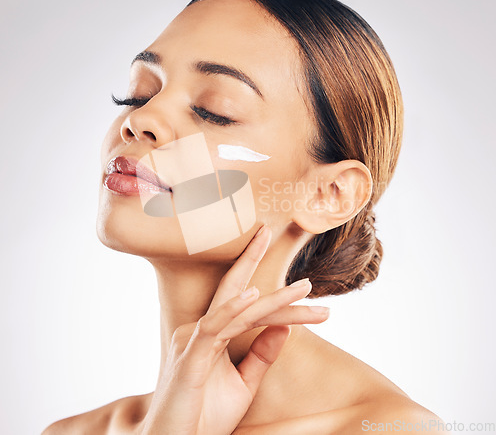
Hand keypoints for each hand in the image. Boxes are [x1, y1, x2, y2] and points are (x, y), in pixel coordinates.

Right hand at [140, 225, 329, 434]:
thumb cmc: (205, 415)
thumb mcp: (243, 383)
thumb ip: (262, 354)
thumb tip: (285, 329)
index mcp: (211, 333)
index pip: (243, 300)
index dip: (264, 280)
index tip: (296, 274)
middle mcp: (200, 329)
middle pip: (236, 290)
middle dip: (253, 257)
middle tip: (272, 232)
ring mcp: (192, 341)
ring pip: (237, 310)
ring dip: (273, 298)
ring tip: (304, 287)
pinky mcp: (189, 357)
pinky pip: (215, 327)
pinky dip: (233, 309)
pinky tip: (253, 295)